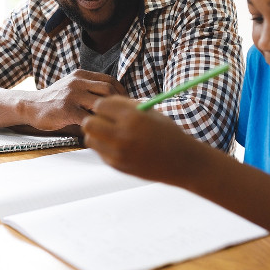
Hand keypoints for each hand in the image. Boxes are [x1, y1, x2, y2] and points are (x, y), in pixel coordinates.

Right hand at [25, 70, 125, 130]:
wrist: (31, 106)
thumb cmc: (56, 100)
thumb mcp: (73, 87)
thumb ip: (90, 89)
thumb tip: (116, 99)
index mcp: (81, 75)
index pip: (109, 80)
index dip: (122, 92)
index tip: (129, 104)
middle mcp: (77, 82)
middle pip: (108, 89)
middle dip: (121, 103)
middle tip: (126, 116)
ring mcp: (72, 94)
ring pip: (100, 102)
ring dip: (110, 114)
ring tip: (115, 124)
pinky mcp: (66, 109)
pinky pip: (88, 117)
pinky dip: (97, 124)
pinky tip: (100, 131)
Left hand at [81, 95, 203, 184]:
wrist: (180, 161)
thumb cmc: (166, 132)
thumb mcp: (149, 112)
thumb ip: (125, 106)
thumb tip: (103, 104)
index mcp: (132, 117)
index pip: (101, 105)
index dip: (105, 105)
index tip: (111, 109)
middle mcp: (122, 135)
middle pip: (89, 123)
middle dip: (95, 119)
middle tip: (105, 121)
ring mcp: (118, 152)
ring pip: (90, 139)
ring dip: (97, 134)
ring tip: (111, 134)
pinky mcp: (117, 165)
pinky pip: (100, 152)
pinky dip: (105, 147)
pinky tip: (120, 146)